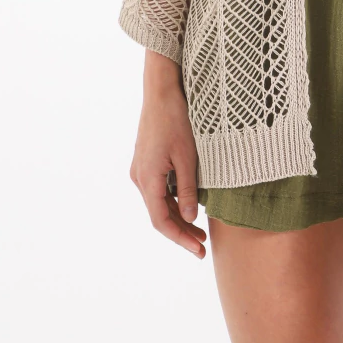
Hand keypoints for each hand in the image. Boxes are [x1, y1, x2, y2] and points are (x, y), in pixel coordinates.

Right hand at [130, 52, 206, 258]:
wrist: (160, 90)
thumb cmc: (175, 120)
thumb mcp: (187, 157)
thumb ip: (189, 190)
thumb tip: (190, 217)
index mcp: (147, 179)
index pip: (161, 221)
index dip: (180, 239)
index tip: (199, 251)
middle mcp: (139, 178)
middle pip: (159, 214)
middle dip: (181, 231)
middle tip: (203, 245)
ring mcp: (141, 169)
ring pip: (159, 202)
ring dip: (178, 216)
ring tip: (200, 229)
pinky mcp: (146, 161)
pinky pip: (158, 189)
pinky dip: (173, 200)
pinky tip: (189, 204)